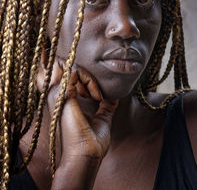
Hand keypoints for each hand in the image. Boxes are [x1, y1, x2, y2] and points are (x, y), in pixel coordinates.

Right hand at [38, 52, 118, 188]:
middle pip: (66, 67)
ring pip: (69, 66)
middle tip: (96, 94)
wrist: (86, 155)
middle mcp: (56, 94)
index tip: (97, 96)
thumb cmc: (91, 141)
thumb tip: (114, 96)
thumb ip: (105, 105)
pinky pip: (73, 71)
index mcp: (63, 99)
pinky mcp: (63, 94)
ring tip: (96, 96)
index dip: (84, 78)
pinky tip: (96, 97)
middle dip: (85, 75)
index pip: (67, 73)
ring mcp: (57, 93)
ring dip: (87, 77)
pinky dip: (89, 80)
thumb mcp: (101, 118)